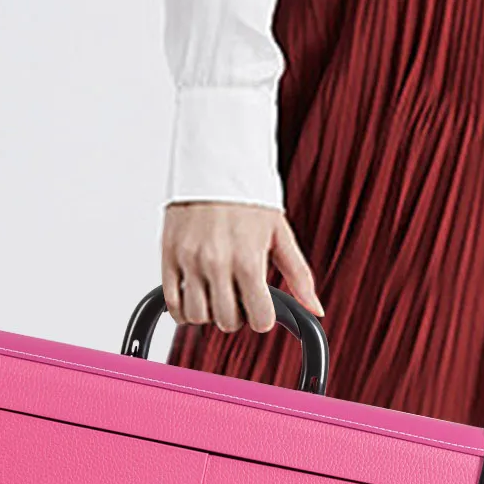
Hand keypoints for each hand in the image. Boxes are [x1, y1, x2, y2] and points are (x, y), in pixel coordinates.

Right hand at [161, 202, 324, 332]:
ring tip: (216, 295)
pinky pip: (172, 303)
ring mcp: (190, 260)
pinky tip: (195, 296)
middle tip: (238, 298)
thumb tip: (315, 310)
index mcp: (248, 260)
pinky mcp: (168, 256)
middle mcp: (217, 263)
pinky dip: (182, 310)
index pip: (259, 320)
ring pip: (197, 317)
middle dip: (236, 316)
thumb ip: (298, 275)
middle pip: (226, 322)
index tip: (261, 306)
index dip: (262, 317)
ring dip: (209, 313)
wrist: (215, 162)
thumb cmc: (249, 199)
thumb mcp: (280, 235)